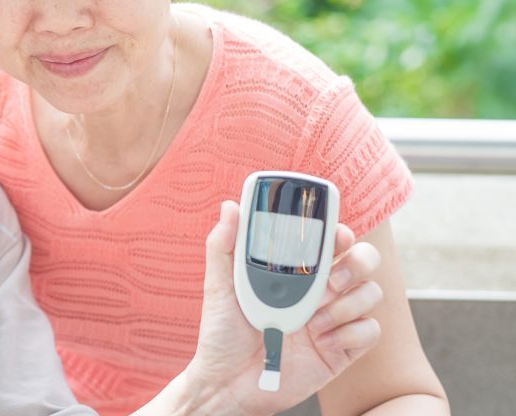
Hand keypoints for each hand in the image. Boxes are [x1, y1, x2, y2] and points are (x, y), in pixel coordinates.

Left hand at [185, 201, 382, 414]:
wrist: (227, 383)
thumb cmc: (222, 333)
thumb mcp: (219, 287)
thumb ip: (224, 246)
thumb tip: (230, 206)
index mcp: (294, 273)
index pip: (329, 243)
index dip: (340, 233)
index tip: (336, 234)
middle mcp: (319, 293)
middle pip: (363, 262)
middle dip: (357, 263)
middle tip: (331, 279)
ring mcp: (334, 321)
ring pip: (371, 294)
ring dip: (347, 304)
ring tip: (312, 322)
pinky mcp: (342, 350)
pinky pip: (370, 332)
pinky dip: (350, 334)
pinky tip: (321, 342)